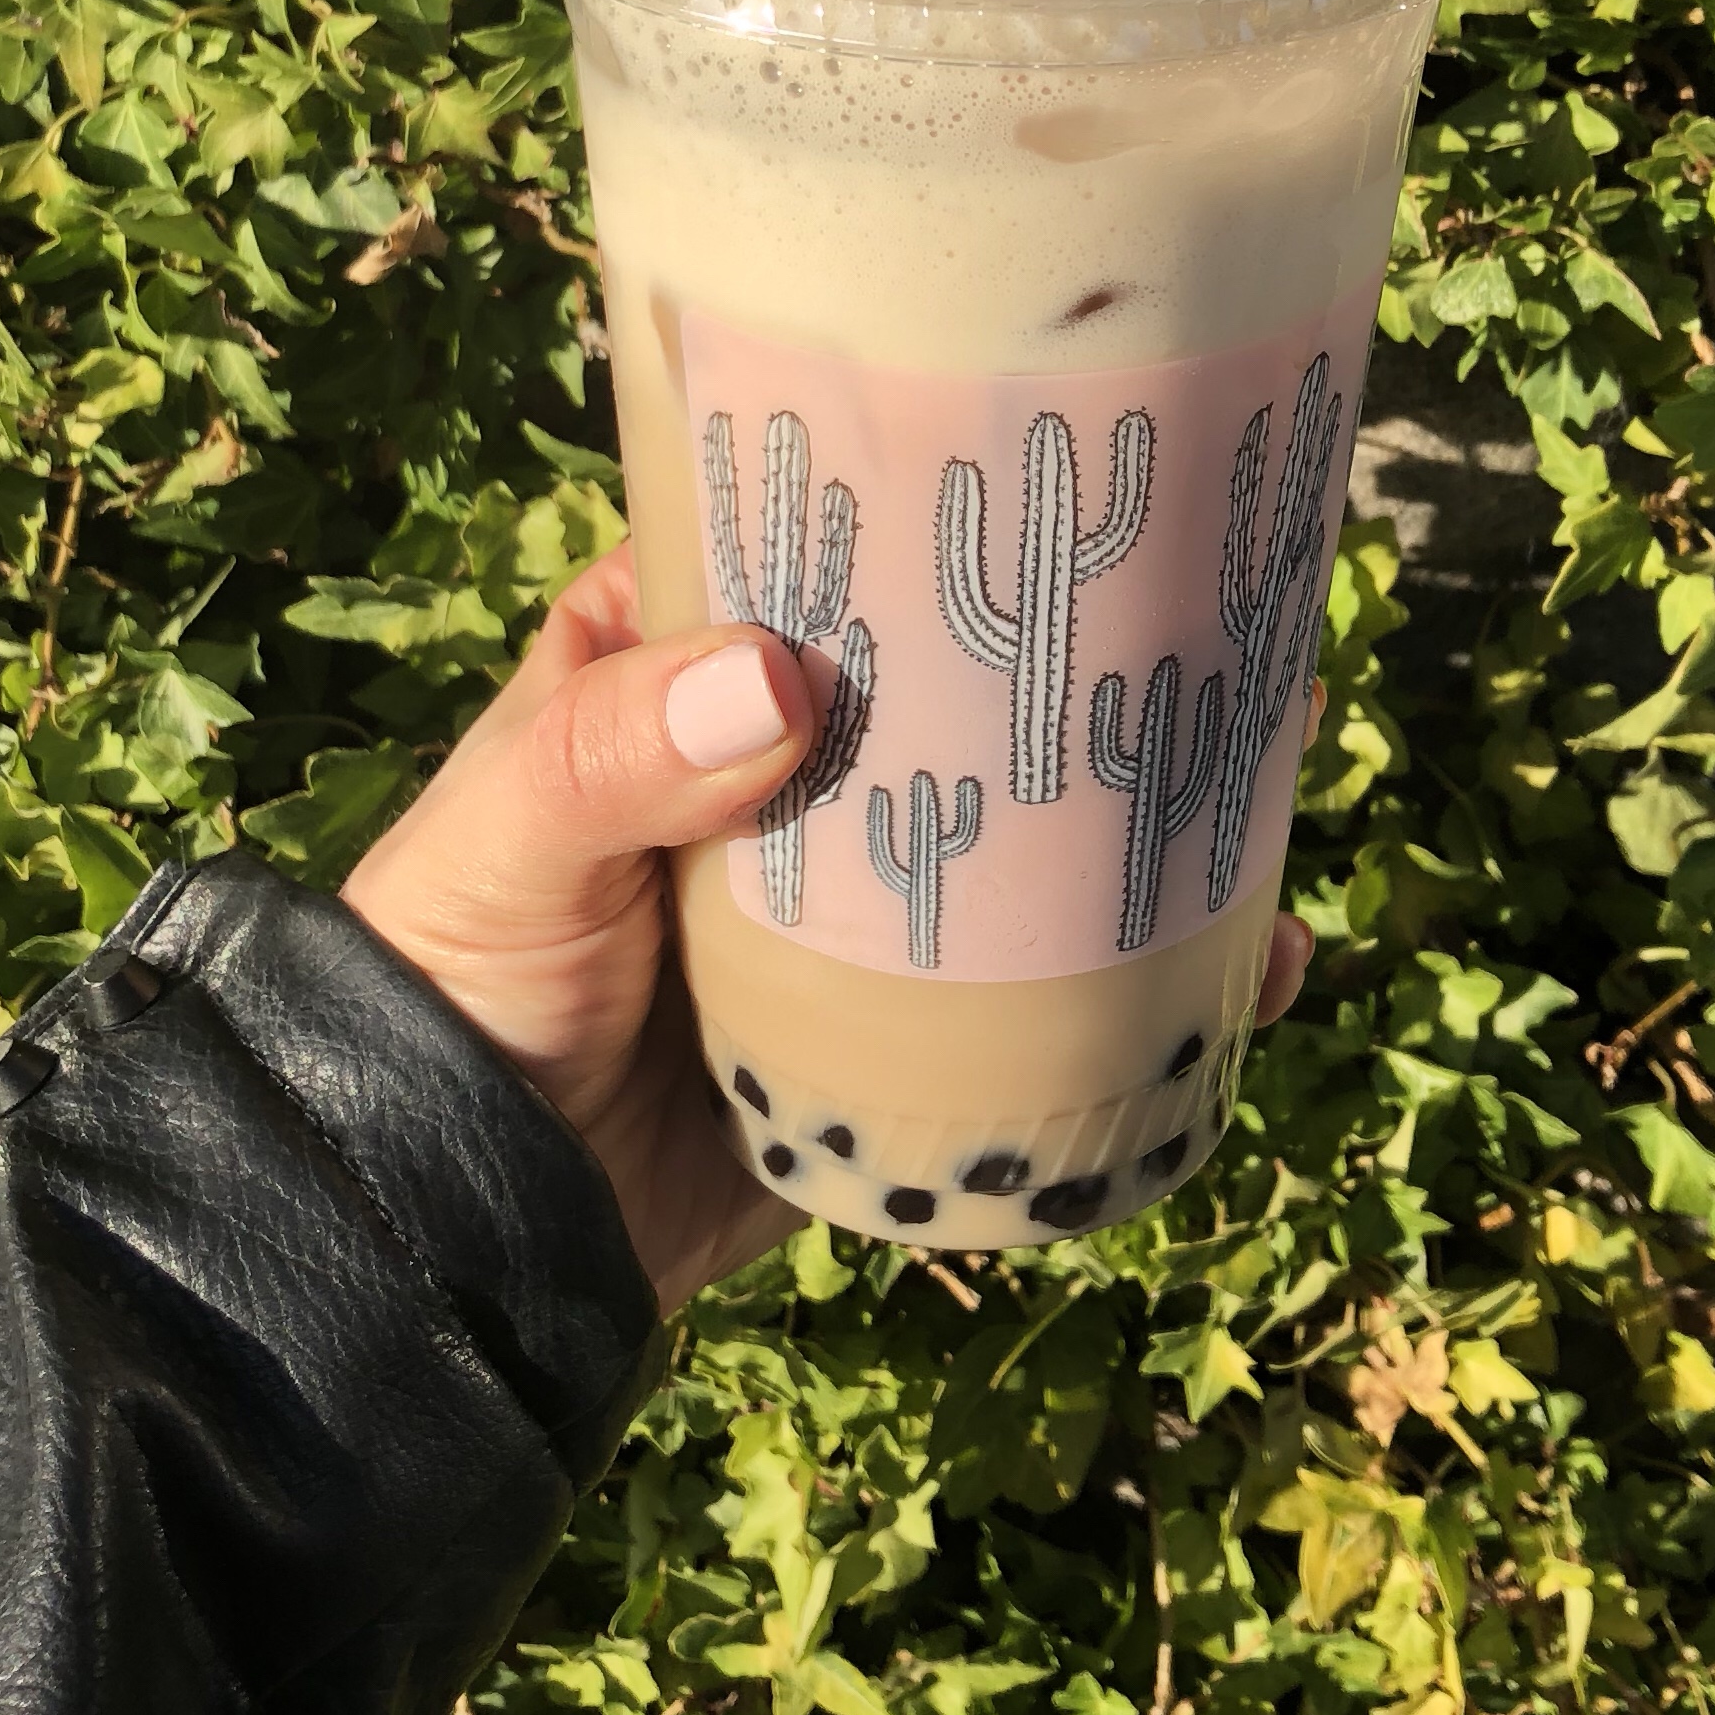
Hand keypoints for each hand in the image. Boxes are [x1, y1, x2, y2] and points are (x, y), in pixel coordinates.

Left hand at [343, 543, 1311, 1313]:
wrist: (447, 1238)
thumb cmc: (444, 983)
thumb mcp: (505, 839)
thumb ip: (614, 757)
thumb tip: (782, 685)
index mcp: (681, 679)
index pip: (831, 562)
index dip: (946, 518)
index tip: (1078, 477)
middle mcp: (784, 784)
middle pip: (961, 703)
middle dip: (1088, 669)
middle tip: (1231, 617)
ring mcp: (854, 923)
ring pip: (1022, 849)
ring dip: (1141, 822)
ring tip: (1270, 772)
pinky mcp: (893, 1058)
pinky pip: (1040, 1019)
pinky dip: (1146, 999)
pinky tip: (1249, 963)